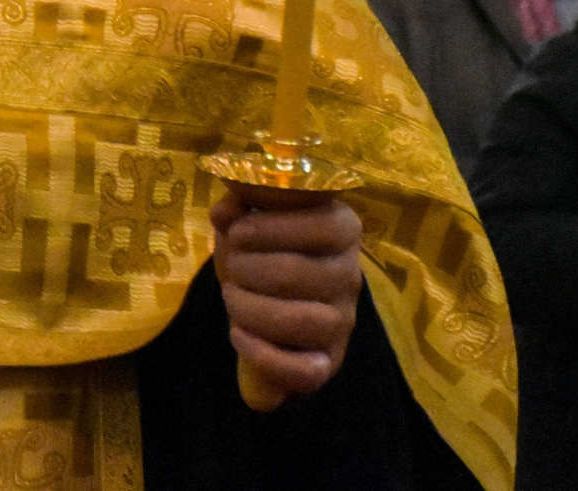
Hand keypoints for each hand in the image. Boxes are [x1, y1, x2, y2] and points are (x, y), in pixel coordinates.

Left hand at [211, 182, 362, 403]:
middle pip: (294, 274)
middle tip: (231, 267)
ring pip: (299, 322)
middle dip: (245, 269)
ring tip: (231, 296)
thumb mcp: (251, 218)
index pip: (322, 227)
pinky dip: (263, 356)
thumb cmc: (264, 247)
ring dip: (249, 308)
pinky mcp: (329, 360)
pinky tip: (238, 335)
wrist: (271, 297)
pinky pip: (304, 371)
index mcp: (343, 230)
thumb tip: (226, 212)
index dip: (271, 229)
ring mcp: (343, 322)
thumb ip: (240, 207)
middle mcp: (351, 276)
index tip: (237, 233)